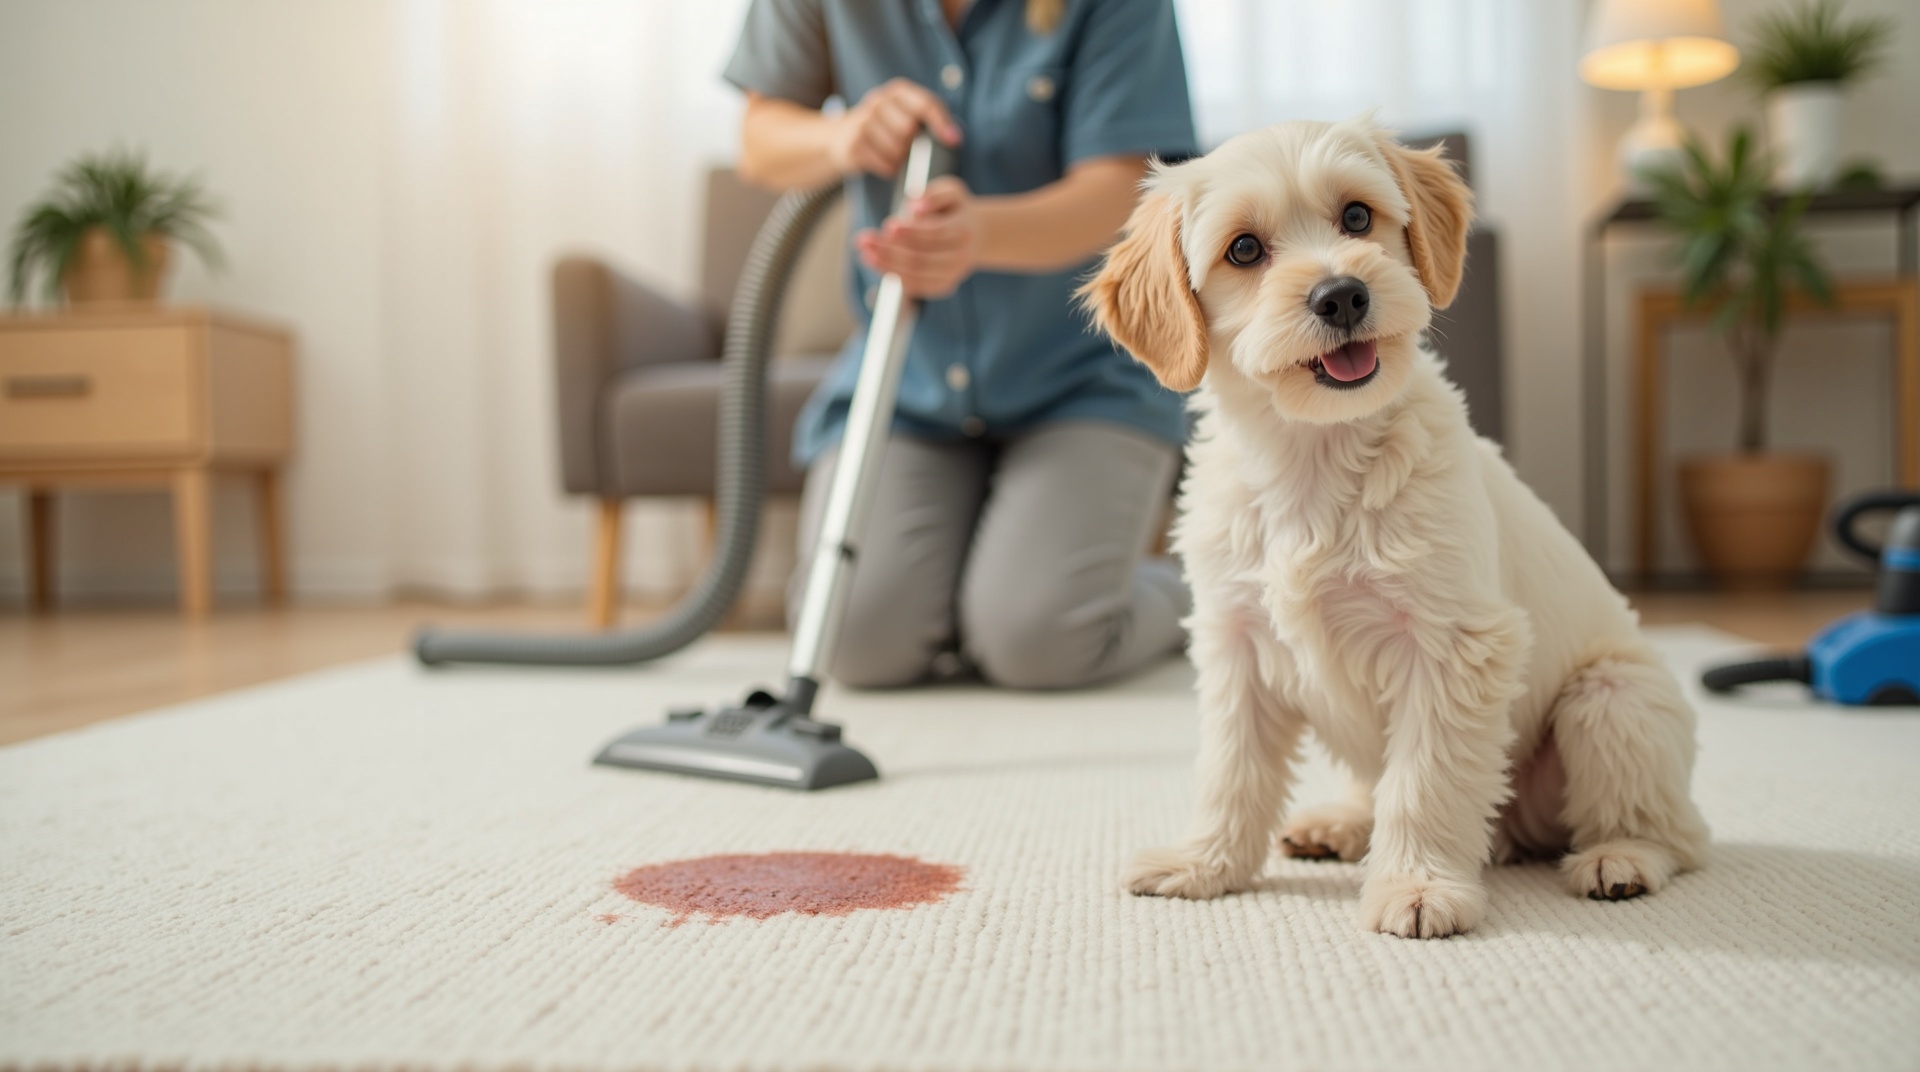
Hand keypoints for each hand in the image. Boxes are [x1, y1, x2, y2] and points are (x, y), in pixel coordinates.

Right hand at [827, 78, 962, 177]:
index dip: (942, 123)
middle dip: (913, 145)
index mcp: (896, 91)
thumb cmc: (883, 128)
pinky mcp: (853, 143)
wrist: (839, 137)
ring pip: (897, 149)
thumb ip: (926, 119)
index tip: (954, 141)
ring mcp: (863, 120)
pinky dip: (889, 169)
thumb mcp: (902, 114)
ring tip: (894, 156)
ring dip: (900, 160)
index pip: (925, 103)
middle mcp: (878, 100)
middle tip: (907, 149)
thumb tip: (955, 137)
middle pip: (910, 129)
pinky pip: (884, 164)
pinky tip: (884, 163)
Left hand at [854, 177, 978, 299]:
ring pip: (917, 275)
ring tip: (865, 253)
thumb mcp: (951, 191)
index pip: (935, 234)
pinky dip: (895, 276)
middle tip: (865, 240)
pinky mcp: (944, 285)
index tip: (888, 225)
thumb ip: (934, 194)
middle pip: (923, 258)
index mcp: (962, 230)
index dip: (911, 231)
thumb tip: (915, 208)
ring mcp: (952, 274)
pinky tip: (876, 264)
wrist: (977, 235)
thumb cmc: (956, 209)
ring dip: (887, 266)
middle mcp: (960, 256)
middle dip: (890, 251)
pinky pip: (917, 286)